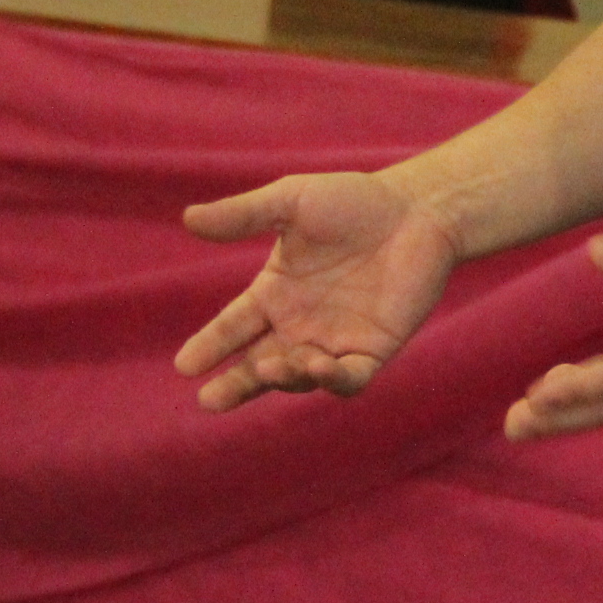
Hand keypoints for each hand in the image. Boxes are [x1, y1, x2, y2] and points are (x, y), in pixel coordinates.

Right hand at [177, 173, 461, 408]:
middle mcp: (300, 324)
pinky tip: (318, 365)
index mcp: (275, 293)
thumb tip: (189, 219)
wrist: (417, 210)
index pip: (234, 327)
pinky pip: (349, 378)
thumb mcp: (292, 201)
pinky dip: (332, 380)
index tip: (185, 365)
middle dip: (235, 386)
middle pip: (259, 366)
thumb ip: (244, 214)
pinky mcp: (374, 349)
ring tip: (269, 366)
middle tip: (211, 400)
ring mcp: (336, 340)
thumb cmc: (354, 202)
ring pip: (300, 377)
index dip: (210, 346)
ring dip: (282, 377)